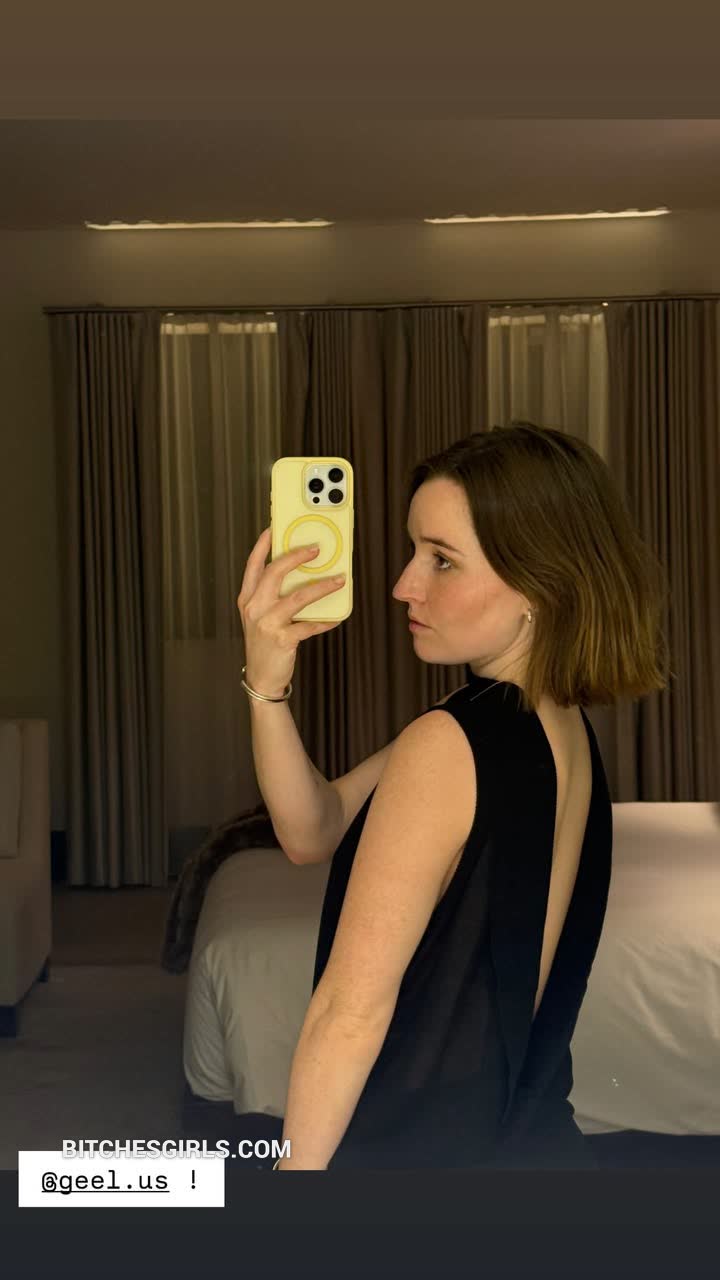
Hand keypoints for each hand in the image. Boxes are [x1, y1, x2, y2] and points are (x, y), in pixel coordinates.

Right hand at [237, 527, 345, 697]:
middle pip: (275, 573)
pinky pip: (309, 625)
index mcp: (247, 599)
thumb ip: (272, 596)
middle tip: (316, 549)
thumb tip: (300, 574)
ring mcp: (266, 623)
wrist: (261, 677)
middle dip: (296, 557)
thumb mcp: (260, 616)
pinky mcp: (282, 639)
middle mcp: (254, 608)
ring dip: (321, 586)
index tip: (274, 528)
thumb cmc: (264, 644)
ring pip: (297, 597)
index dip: (263, 545)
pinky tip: (337, 616)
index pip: (253, 565)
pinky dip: (325, 620)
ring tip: (338, 580)